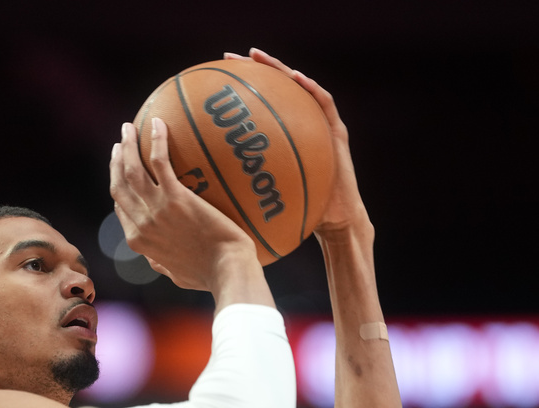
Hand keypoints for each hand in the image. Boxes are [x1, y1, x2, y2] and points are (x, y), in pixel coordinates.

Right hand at [109, 117, 263, 295]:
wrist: (227, 271)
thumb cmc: (209, 275)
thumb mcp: (176, 274)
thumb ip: (161, 265)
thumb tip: (156, 261)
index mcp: (139, 240)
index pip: (120, 206)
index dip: (118, 185)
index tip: (121, 171)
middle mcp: (141, 223)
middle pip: (119, 184)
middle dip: (115, 161)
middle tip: (120, 143)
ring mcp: (156, 209)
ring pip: (132, 170)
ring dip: (127, 145)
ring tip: (129, 128)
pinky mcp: (176, 198)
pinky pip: (159, 162)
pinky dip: (155, 140)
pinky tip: (158, 123)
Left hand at [225, 48, 370, 238]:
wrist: (333, 221)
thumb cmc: (297, 211)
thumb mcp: (262, 195)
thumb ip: (241, 184)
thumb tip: (202, 189)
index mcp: (280, 137)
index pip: (256, 106)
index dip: (235, 91)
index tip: (211, 81)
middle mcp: (298, 126)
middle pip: (274, 89)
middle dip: (251, 70)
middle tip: (228, 57)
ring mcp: (318, 126)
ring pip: (298, 88)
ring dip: (279, 69)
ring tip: (259, 56)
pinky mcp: (336, 132)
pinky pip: (325, 104)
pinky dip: (311, 88)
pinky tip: (297, 78)